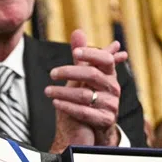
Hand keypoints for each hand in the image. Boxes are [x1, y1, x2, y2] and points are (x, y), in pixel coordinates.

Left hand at [45, 30, 126, 151]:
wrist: (94, 130)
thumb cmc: (89, 98)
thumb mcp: (85, 77)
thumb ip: (81, 57)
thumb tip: (77, 31)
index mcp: (110, 75)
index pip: (105, 59)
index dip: (91, 54)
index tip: (75, 52)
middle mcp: (114, 88)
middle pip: (92, 75)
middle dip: (70, 72)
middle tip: (52, 73)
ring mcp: (111, 105)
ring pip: (85, 95)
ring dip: (63, 92)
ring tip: (47, 91)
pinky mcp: (105, 120)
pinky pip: (84, 112)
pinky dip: (68, 107)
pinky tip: (55, 103)